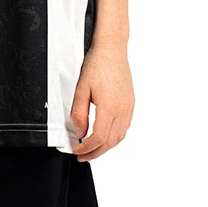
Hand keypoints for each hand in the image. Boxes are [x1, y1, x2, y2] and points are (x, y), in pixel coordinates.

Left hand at [70, 43, 133, 160]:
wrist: (112, 50)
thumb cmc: (97, 65)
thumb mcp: (81, 90)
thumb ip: (79, 114)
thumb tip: (80, 132)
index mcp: (109, 108)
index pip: (98, 138)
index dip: (86, 148)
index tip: (77, 150)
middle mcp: (122, 110)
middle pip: (110, 142)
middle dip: (95, 153)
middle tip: (82, 156)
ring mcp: (129, 108)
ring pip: (119, 137)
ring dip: (105, 147)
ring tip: (92, 149)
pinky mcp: (130, 104)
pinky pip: (124, 128)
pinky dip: (113, 137)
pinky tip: (104, 136)